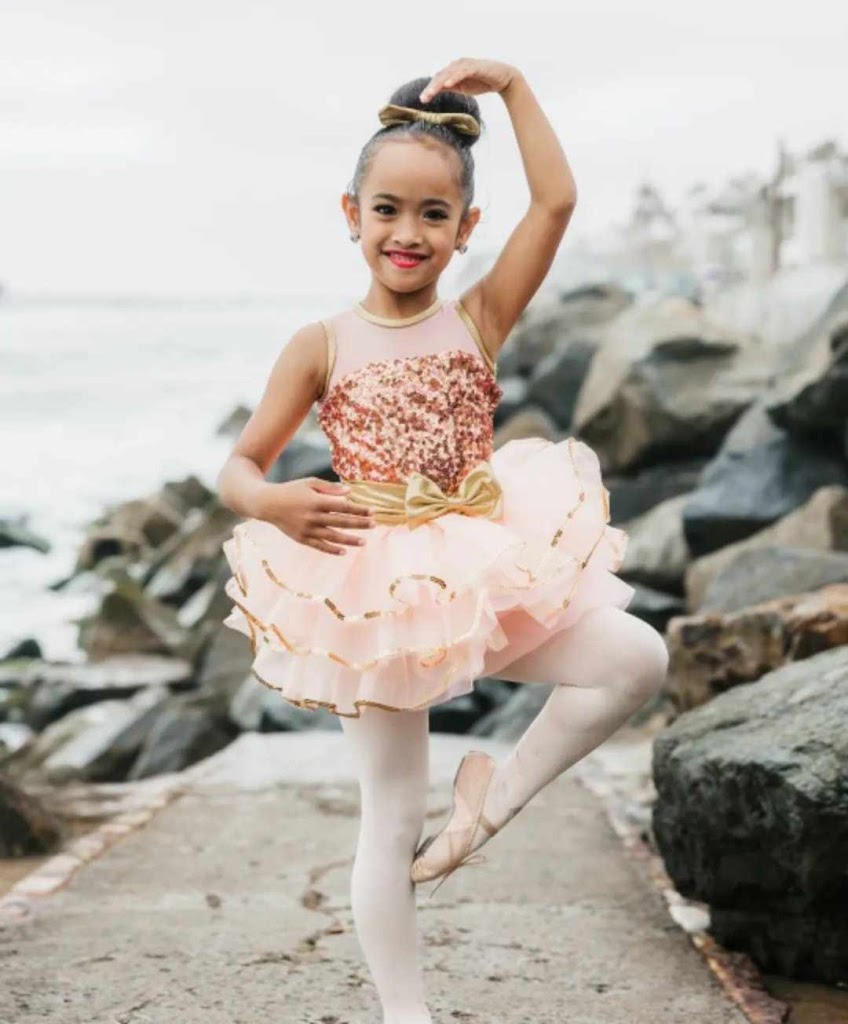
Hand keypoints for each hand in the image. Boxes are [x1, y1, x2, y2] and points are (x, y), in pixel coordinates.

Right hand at [258, 477, 376, 555]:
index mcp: (316, 502)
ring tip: (364, 542)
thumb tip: (349, 493)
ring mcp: (307, 529)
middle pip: (341, 522)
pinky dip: (331, 549)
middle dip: (359, 524)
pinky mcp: (301, 538)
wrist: (267, 503)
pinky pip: (319, 546)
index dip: (359, 510)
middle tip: (373, 525)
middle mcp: (312, 517)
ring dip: (349, 540)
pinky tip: (344, 551)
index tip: (372, 511)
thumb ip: (330, 488)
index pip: (343, 507)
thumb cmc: (292, 490)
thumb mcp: (310, 483)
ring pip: (332, 537)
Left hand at [419, 59, 518, 102]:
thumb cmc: (482, 82)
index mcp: (453, 70)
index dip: (430, 89)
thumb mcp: (463, 87)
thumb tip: (437, 92)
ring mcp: (466, 65)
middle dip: (431, 88)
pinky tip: (447, 84)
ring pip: (449, 74)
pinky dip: (454, 77)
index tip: (423, 100)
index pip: (439, 79)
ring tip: (430, 93)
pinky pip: (462, 72)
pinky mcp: (475, 67)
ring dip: (439, 84)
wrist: (502, 79)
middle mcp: (457, 65)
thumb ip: (451, 87)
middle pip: (441, 76)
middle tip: (423, 99)